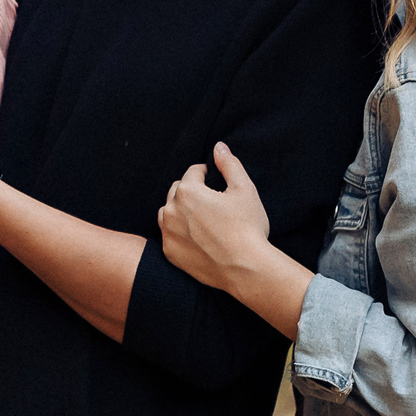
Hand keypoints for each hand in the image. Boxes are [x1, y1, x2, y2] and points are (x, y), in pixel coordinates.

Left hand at [158, 142, 276, 293]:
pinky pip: (169, 235)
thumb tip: (219, 147)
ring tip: (201, 217)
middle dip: (191, 191)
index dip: (206, 173)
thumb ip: (229, 164)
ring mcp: (168, 233)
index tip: (213, 179)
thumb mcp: (244, 189)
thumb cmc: (247, 227)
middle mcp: (170, 210)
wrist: (245, 268)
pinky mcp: (170, 253)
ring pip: (168, 212)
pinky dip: (179, 232)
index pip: (193, 173)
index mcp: (187, 191)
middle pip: (177, 191)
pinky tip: (197, 237)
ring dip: (180, 210)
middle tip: (210, 200)